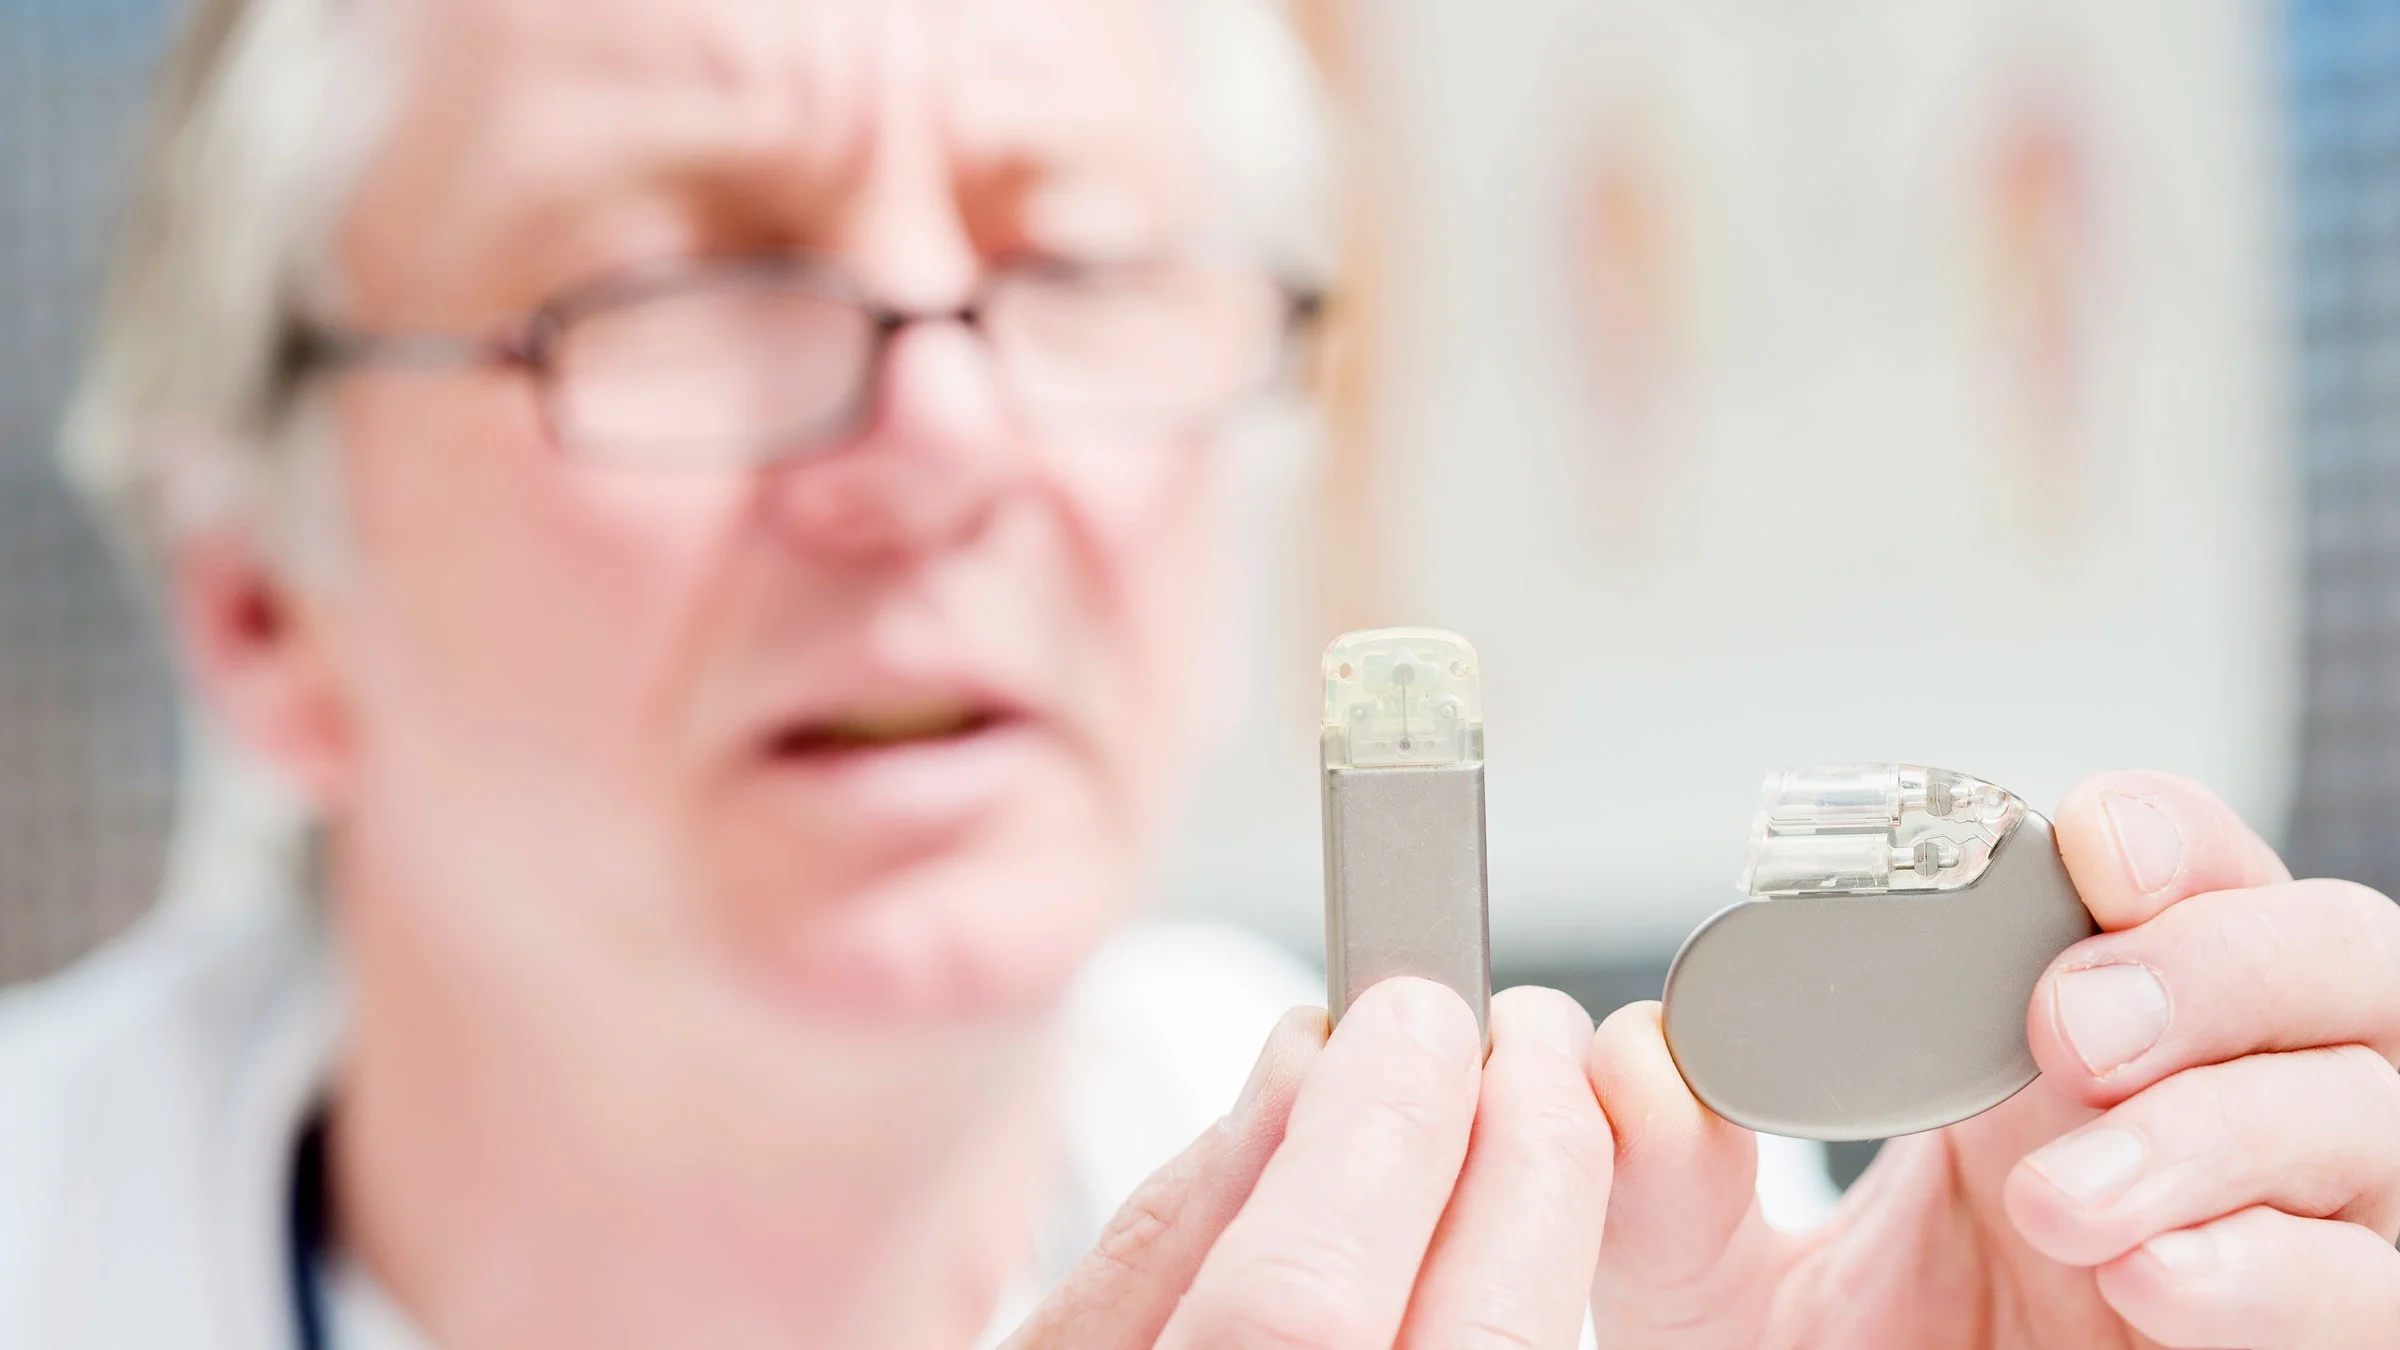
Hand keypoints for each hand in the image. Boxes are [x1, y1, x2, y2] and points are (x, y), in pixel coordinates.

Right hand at [1006, 978, 1613, 1349]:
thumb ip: (1168, 1231)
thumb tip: (1303, 1067)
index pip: (1305, 1306)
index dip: (1379, 1131)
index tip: (1411, 1012)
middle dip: (1525, 1163)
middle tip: (1518, 1041)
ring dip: (1546, 1247)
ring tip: (1520, 1138)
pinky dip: (1522, 1323)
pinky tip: (1503, 1262)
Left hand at [1589, 771, 2399, 1347]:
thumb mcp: (1719, 1281)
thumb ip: (1673, 1171)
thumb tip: (1635, 1054)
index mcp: (2068, 1056)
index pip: (2177, 884)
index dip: (2160, 840)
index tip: (2084, 846)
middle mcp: (2204, 1116)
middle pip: (2326, 959)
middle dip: (2212, 959)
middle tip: (2065, 1026)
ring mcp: (2282, 1232)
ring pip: (2368, 1110)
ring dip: (2222, 1125)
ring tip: (2062, 1200)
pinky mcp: (2317, 1342)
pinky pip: (2372, 1289)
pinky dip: (2276, 1271)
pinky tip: (2154, 1280)